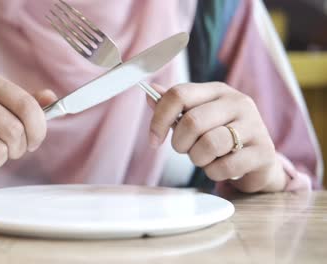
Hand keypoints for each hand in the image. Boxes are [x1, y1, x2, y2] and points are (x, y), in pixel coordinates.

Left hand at [148, 82, 286, 192]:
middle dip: (180, 144)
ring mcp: (254, 125)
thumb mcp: (197, 118)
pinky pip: (225, 166)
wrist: (257, 161)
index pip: (178, 94)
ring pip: (208, 144)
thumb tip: (148, 93)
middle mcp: (238, 102)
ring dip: (198, 159)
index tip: (153, 140)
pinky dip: (214, 172)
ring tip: (204, 158)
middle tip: (186, 151)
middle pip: (192, 121)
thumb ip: (174, 108)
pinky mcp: (264, 151)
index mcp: (217, 91)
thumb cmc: (220, 137)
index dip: (159, 119)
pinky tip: (220, 168)